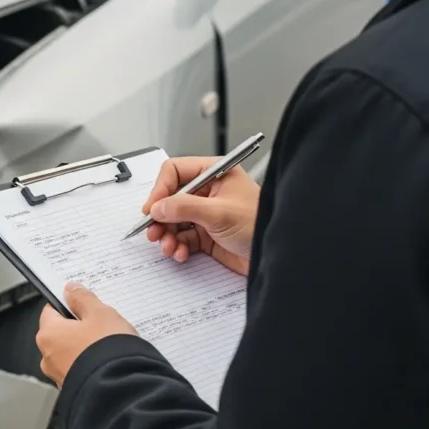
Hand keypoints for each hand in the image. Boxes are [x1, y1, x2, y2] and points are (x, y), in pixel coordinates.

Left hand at [36, 282, 136, 386]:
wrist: (121, 388)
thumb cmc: (107, 351)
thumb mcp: (100, 314)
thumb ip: (83, 299)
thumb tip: (71, 290)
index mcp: (48, 334)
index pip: (50, 311)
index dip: (67, 304)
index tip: (82, 303)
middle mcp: (48, 357)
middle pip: (60, 333)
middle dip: (78, 327)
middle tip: (100, 323)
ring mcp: (59, 375)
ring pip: (70, 352)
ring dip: (85, 346)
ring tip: (107, 344)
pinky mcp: (73, 389)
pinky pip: (80, 368)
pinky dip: (90, 363)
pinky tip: (107, 361)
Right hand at [141, 156, 260, 275]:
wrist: (276, 256)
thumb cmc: (260, 225)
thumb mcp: (219, 212)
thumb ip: (184, 207)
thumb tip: (158, 207)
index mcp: (215, 173)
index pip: (175, 172)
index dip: (160, 189)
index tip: (152, 209)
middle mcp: (209, 191)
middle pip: (170, 198)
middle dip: (161, 217)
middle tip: (153, 232)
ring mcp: (206, 213)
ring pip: (173, 220)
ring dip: (167, 235)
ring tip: (168, 247)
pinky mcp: (206, 234)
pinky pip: (182, 237)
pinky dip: (177, 246)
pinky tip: (181, 253)